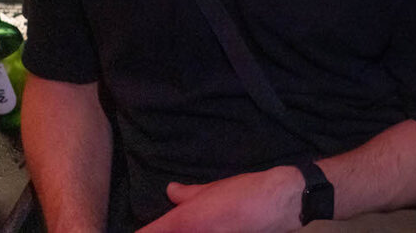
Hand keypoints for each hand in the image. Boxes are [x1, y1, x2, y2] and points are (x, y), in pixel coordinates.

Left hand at [138, 166, 302, 232]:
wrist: (279, 203)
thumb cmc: (245, 191)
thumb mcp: (213, 187)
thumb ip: (187, 193)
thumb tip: (171, 191)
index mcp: (183, 222)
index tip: (135, 231)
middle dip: (164, 231)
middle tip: (172, 225)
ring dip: (185, 231)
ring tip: (201, 222)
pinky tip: (216, 227)